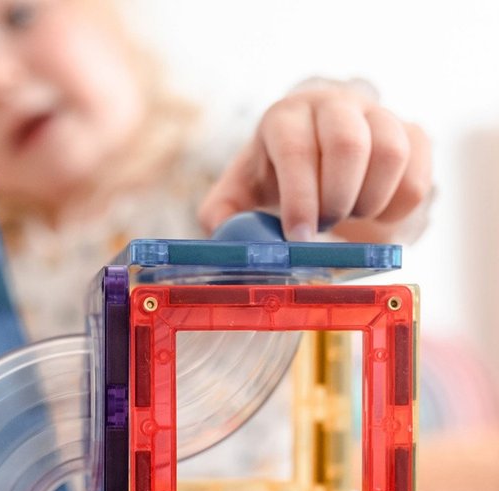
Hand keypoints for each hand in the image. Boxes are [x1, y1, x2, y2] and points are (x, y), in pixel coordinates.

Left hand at [198, 82, 431, 242]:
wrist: (318, 165)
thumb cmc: (275, 180)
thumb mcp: (240, 194)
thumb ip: (221, 213)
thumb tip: (221, 232)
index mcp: (286, 116)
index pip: (297, 149)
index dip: (299, 198)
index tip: (299, 237)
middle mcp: (334, 104)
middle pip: (348, 144)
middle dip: (335, 200)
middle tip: (324, 226)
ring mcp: (378, 115)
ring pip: (391, 154)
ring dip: (368, 202)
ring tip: (347, 216)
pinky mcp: (413, 136)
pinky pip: (418, 174)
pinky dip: (397, 207)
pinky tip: (374, 216)